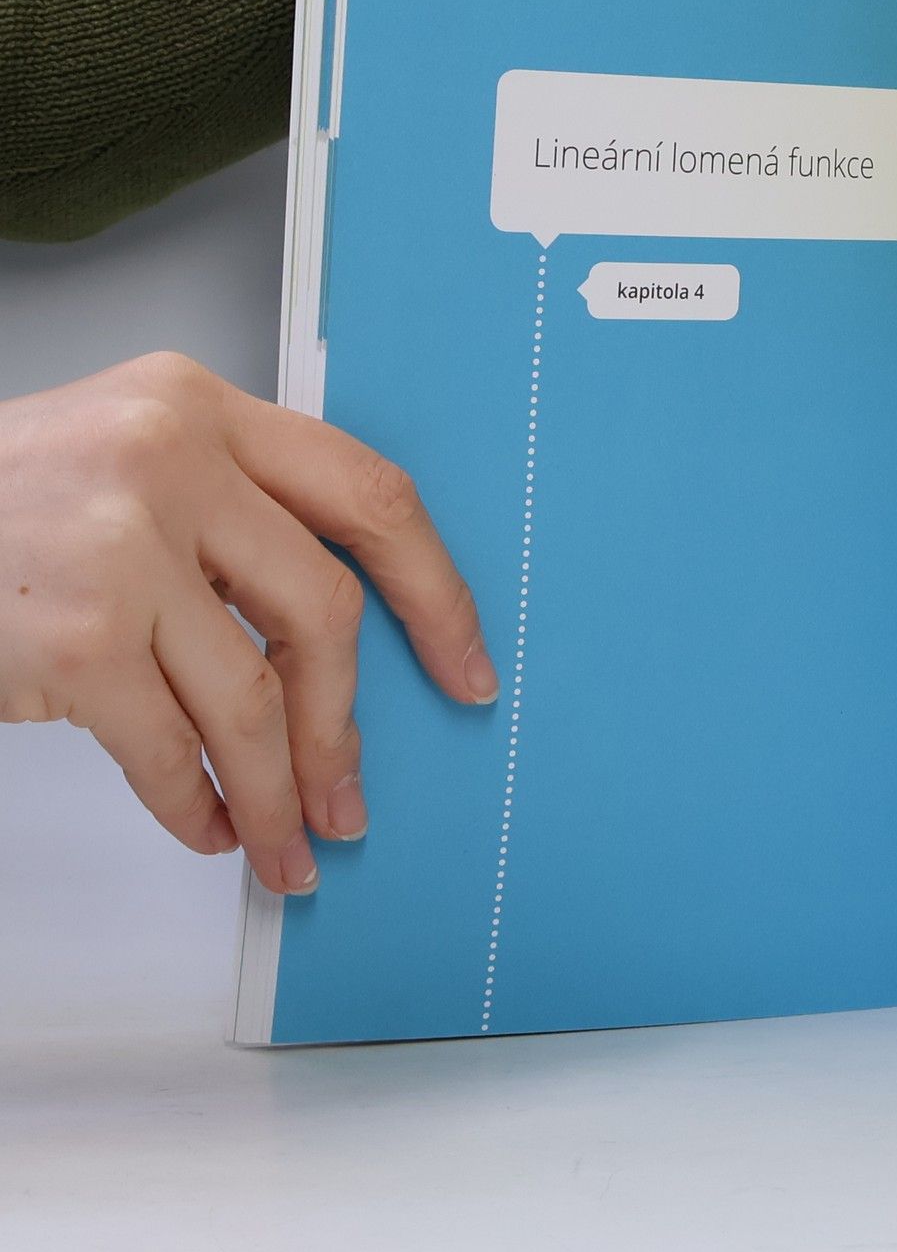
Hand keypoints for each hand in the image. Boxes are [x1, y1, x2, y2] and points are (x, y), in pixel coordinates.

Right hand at [0, 354, 494, 893]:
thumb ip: (228, 512)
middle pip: (326, 606)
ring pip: (256, 694)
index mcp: (202, 406)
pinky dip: (197, 804)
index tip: (465, 662)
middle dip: (346, 722)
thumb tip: (333, 642)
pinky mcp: (75, 636)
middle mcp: (172, 458)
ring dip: (279, 790)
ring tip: (287, 845)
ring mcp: (122, 544)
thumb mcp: (123, 460)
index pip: (369, 493)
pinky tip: (207, 828)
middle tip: (352, 796)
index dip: (436, 590)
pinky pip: (173, 747)